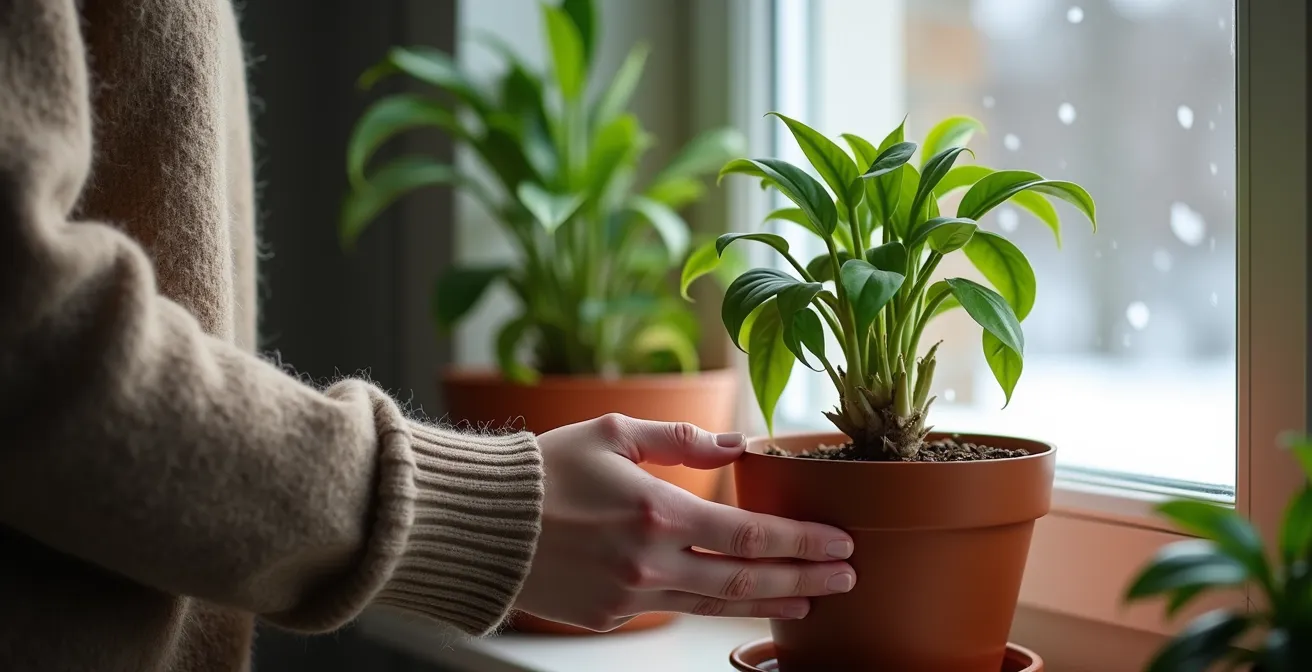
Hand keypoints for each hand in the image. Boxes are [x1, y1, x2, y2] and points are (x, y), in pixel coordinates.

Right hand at [515, 414, 855, 631]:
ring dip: (769, 602)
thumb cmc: (546, 469)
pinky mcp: (610, 618)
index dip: (803, 542)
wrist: (481, 524)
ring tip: (809, 600)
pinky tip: (736, 598)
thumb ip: (681, 440)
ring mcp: (630, 597)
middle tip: (847, 577)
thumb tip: (736, 444)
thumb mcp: (614, 432)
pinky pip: (671, 609)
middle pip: (747, 580)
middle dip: (805, 579)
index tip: (841, 543)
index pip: (751, 535)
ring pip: (716, 605)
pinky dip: (712, 605)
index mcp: (657, 513)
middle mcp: (650, 563)